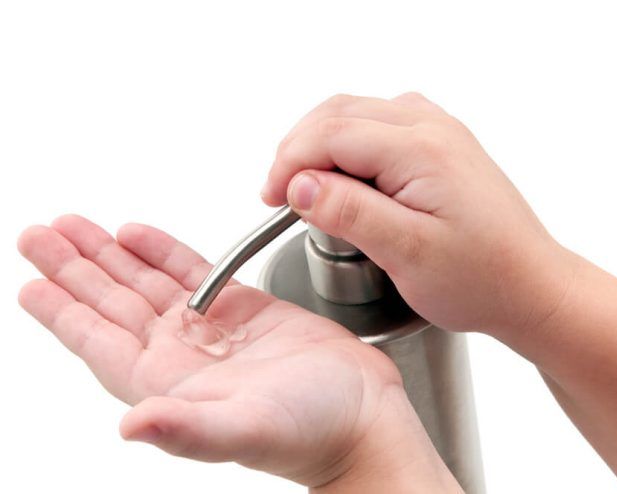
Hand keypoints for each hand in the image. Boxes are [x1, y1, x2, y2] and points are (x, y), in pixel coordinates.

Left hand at [17, 215, 456, 490]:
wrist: (363, 416)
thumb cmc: (312, 434)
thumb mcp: (245, 431)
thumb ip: (187, 430)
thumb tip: (131, 426)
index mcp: (169, 383)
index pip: (99, 341)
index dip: (63, 311)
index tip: (31, 281)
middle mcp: (183, 354)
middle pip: (113, 304)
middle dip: (75, 267)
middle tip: (40, 234)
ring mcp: (213, 330)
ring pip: (147, 283)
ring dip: (110, 254)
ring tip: (77, 227)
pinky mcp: (246, 309)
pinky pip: (195, 271)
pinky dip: (164, 250)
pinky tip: (140, 235)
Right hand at [261, 93, 574, 339]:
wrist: (531, 286)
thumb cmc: (482, 278)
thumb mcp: (408, 254)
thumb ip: (351, 213)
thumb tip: (300, 185)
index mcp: (422, 149)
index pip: (332, 133)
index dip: (290, 162)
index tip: (272, 199)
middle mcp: (432, 127)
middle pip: (341, 114)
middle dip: (299, 149)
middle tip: (280, 194)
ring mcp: (440, 132)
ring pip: (358, 113)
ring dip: (322, 142)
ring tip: (306, 186)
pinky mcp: (441, 146)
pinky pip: (381, 124)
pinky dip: (350, 143)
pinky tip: (345, 175)